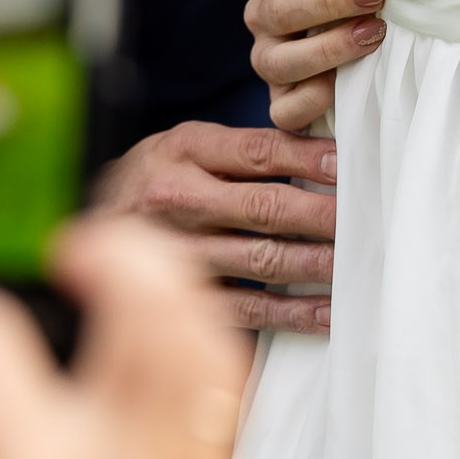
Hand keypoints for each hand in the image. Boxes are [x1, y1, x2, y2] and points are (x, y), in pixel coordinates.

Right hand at [94, 119, 336, 331]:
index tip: (349, 165)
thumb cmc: (157, 178)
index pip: (257, 152)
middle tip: (367, 218)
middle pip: (263, 208)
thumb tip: (327, 155)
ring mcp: (180, 253)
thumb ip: (245, 150)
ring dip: (316, 263)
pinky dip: (292, 313)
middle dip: (323, 215)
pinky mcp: (184, 298)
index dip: (308, 158)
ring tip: (359, 262)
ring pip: (260, 261)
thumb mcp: (187, 144)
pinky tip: (330, 312)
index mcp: (182, 152)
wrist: (92, 225)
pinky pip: (247, 310)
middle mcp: (177, 201)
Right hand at [248, 0, 384, 136]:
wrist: (358, 52)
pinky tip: (345, 85)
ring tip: (374, 34)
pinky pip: (285, 108)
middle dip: (330, 1)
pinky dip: (314, 99)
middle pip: (280, 8)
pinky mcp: (282, 103)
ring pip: (279, 61)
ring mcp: (269, 60)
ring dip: (328, 48)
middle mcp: (264, 15)